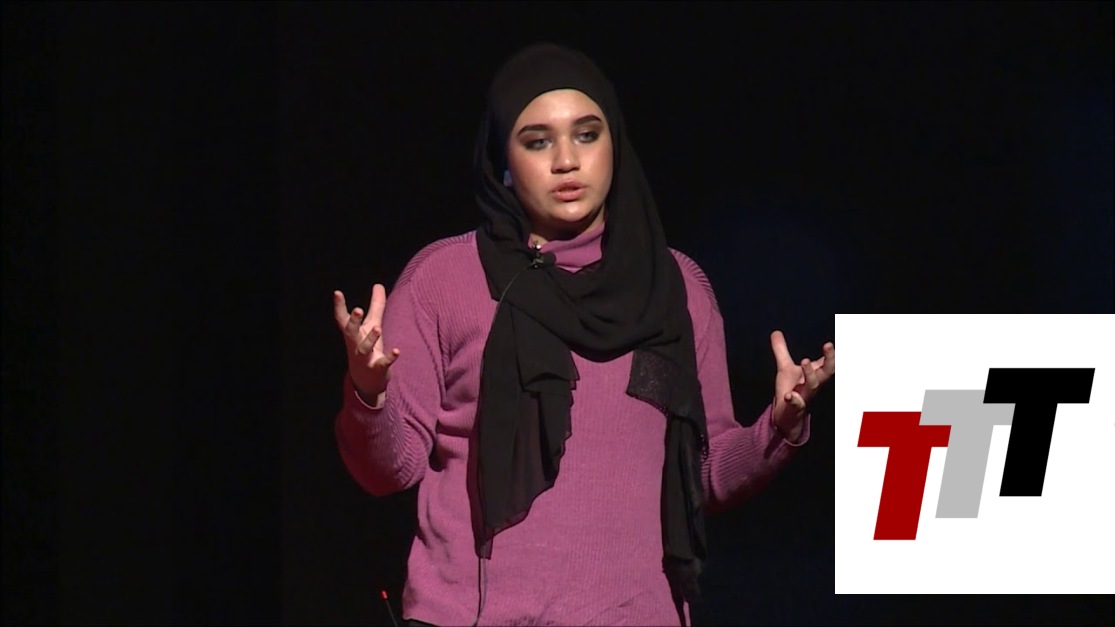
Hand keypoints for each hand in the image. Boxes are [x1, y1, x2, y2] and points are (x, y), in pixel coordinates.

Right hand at [333, 284, 399, 403]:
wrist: (366, 382)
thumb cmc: (368, 348)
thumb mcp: (372, 325)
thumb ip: (376, 306)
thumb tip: (378, 284)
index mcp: (353, 334)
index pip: (343, 320)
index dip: (339, 306)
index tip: (337, 292)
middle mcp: (356, 345)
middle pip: (351, 332)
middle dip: (353, 322)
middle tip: (357, 309)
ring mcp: (365, 358)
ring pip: (364, 348)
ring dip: (370, 338)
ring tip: (378, 328)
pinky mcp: (377, 369)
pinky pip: (382, 363)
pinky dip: (389, 358)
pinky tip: (397, 351)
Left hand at [770, 330, 834, 438]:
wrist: (785, 417)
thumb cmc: (790, 390)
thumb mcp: (784, 368)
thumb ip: (781, 350)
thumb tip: (775, 332)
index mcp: (813, 374)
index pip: (825, 361)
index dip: (831, 351)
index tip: (835, 338)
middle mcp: (812, 384)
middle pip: (825, 371)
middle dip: (829, 359)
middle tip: (828, 345)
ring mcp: (805, 396)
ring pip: (813, 385)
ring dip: (810, 373)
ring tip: (805, 360)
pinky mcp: (794, 408)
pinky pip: (797, 404)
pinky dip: (794, 399)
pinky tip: (789, 395)